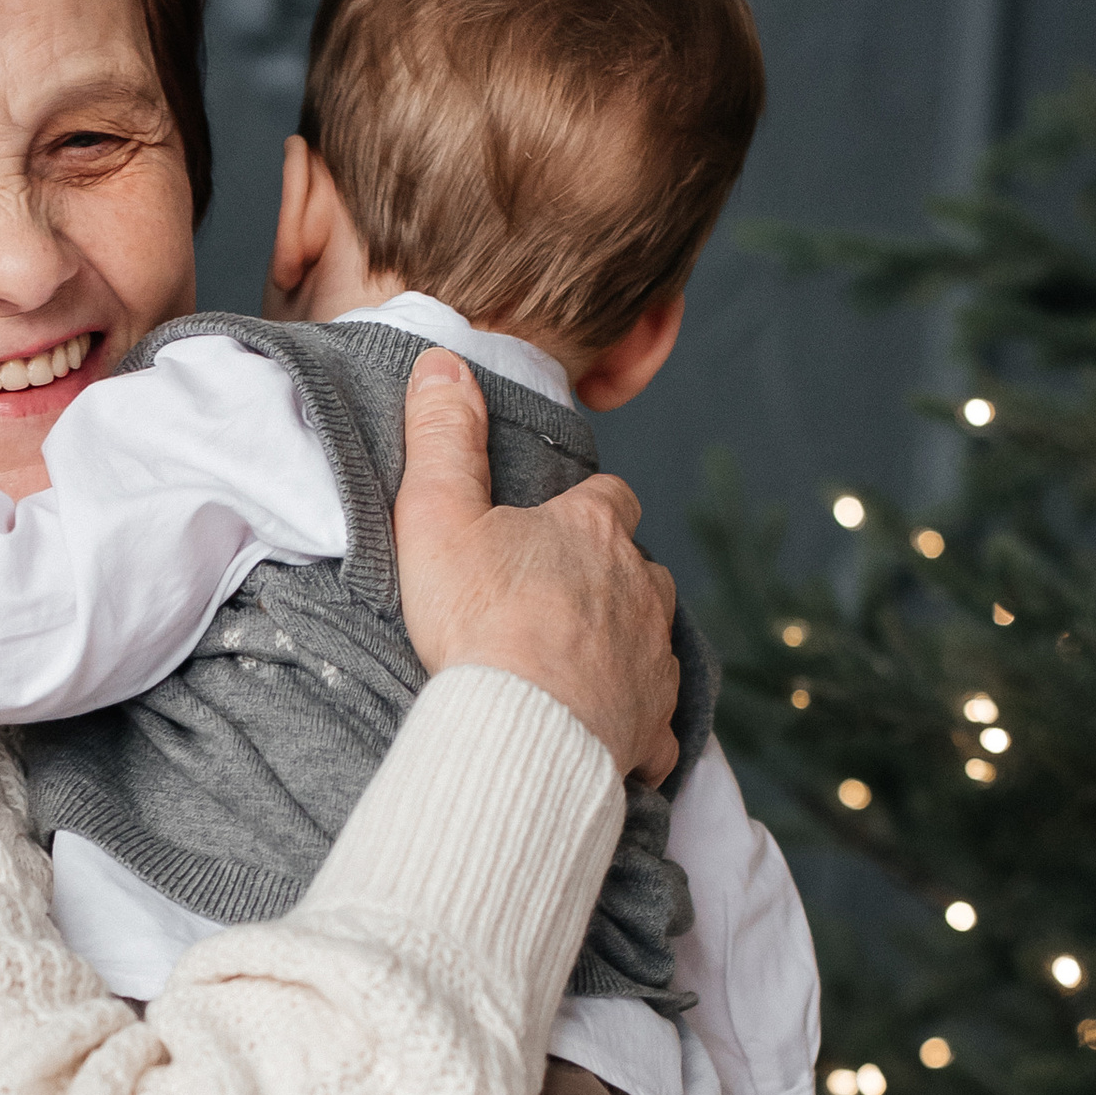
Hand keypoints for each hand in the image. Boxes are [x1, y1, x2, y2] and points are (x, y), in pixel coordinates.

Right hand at [392, 354, 680, 780]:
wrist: (520, 731)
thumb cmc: (478, 623)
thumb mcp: (438, 515)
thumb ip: (442, 439)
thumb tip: (442, 363)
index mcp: (594, 529)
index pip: (610, 499)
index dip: (585, 510)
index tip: (554, 528)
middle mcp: (641, 586)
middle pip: (638, 568)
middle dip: (608, 580)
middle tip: (553, 604)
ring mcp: (654, 656)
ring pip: (653, 638)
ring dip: (624, 645)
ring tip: (574, 666)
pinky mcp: (655, 723)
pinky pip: (657, 721)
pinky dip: (635, 721)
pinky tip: (604, 731)